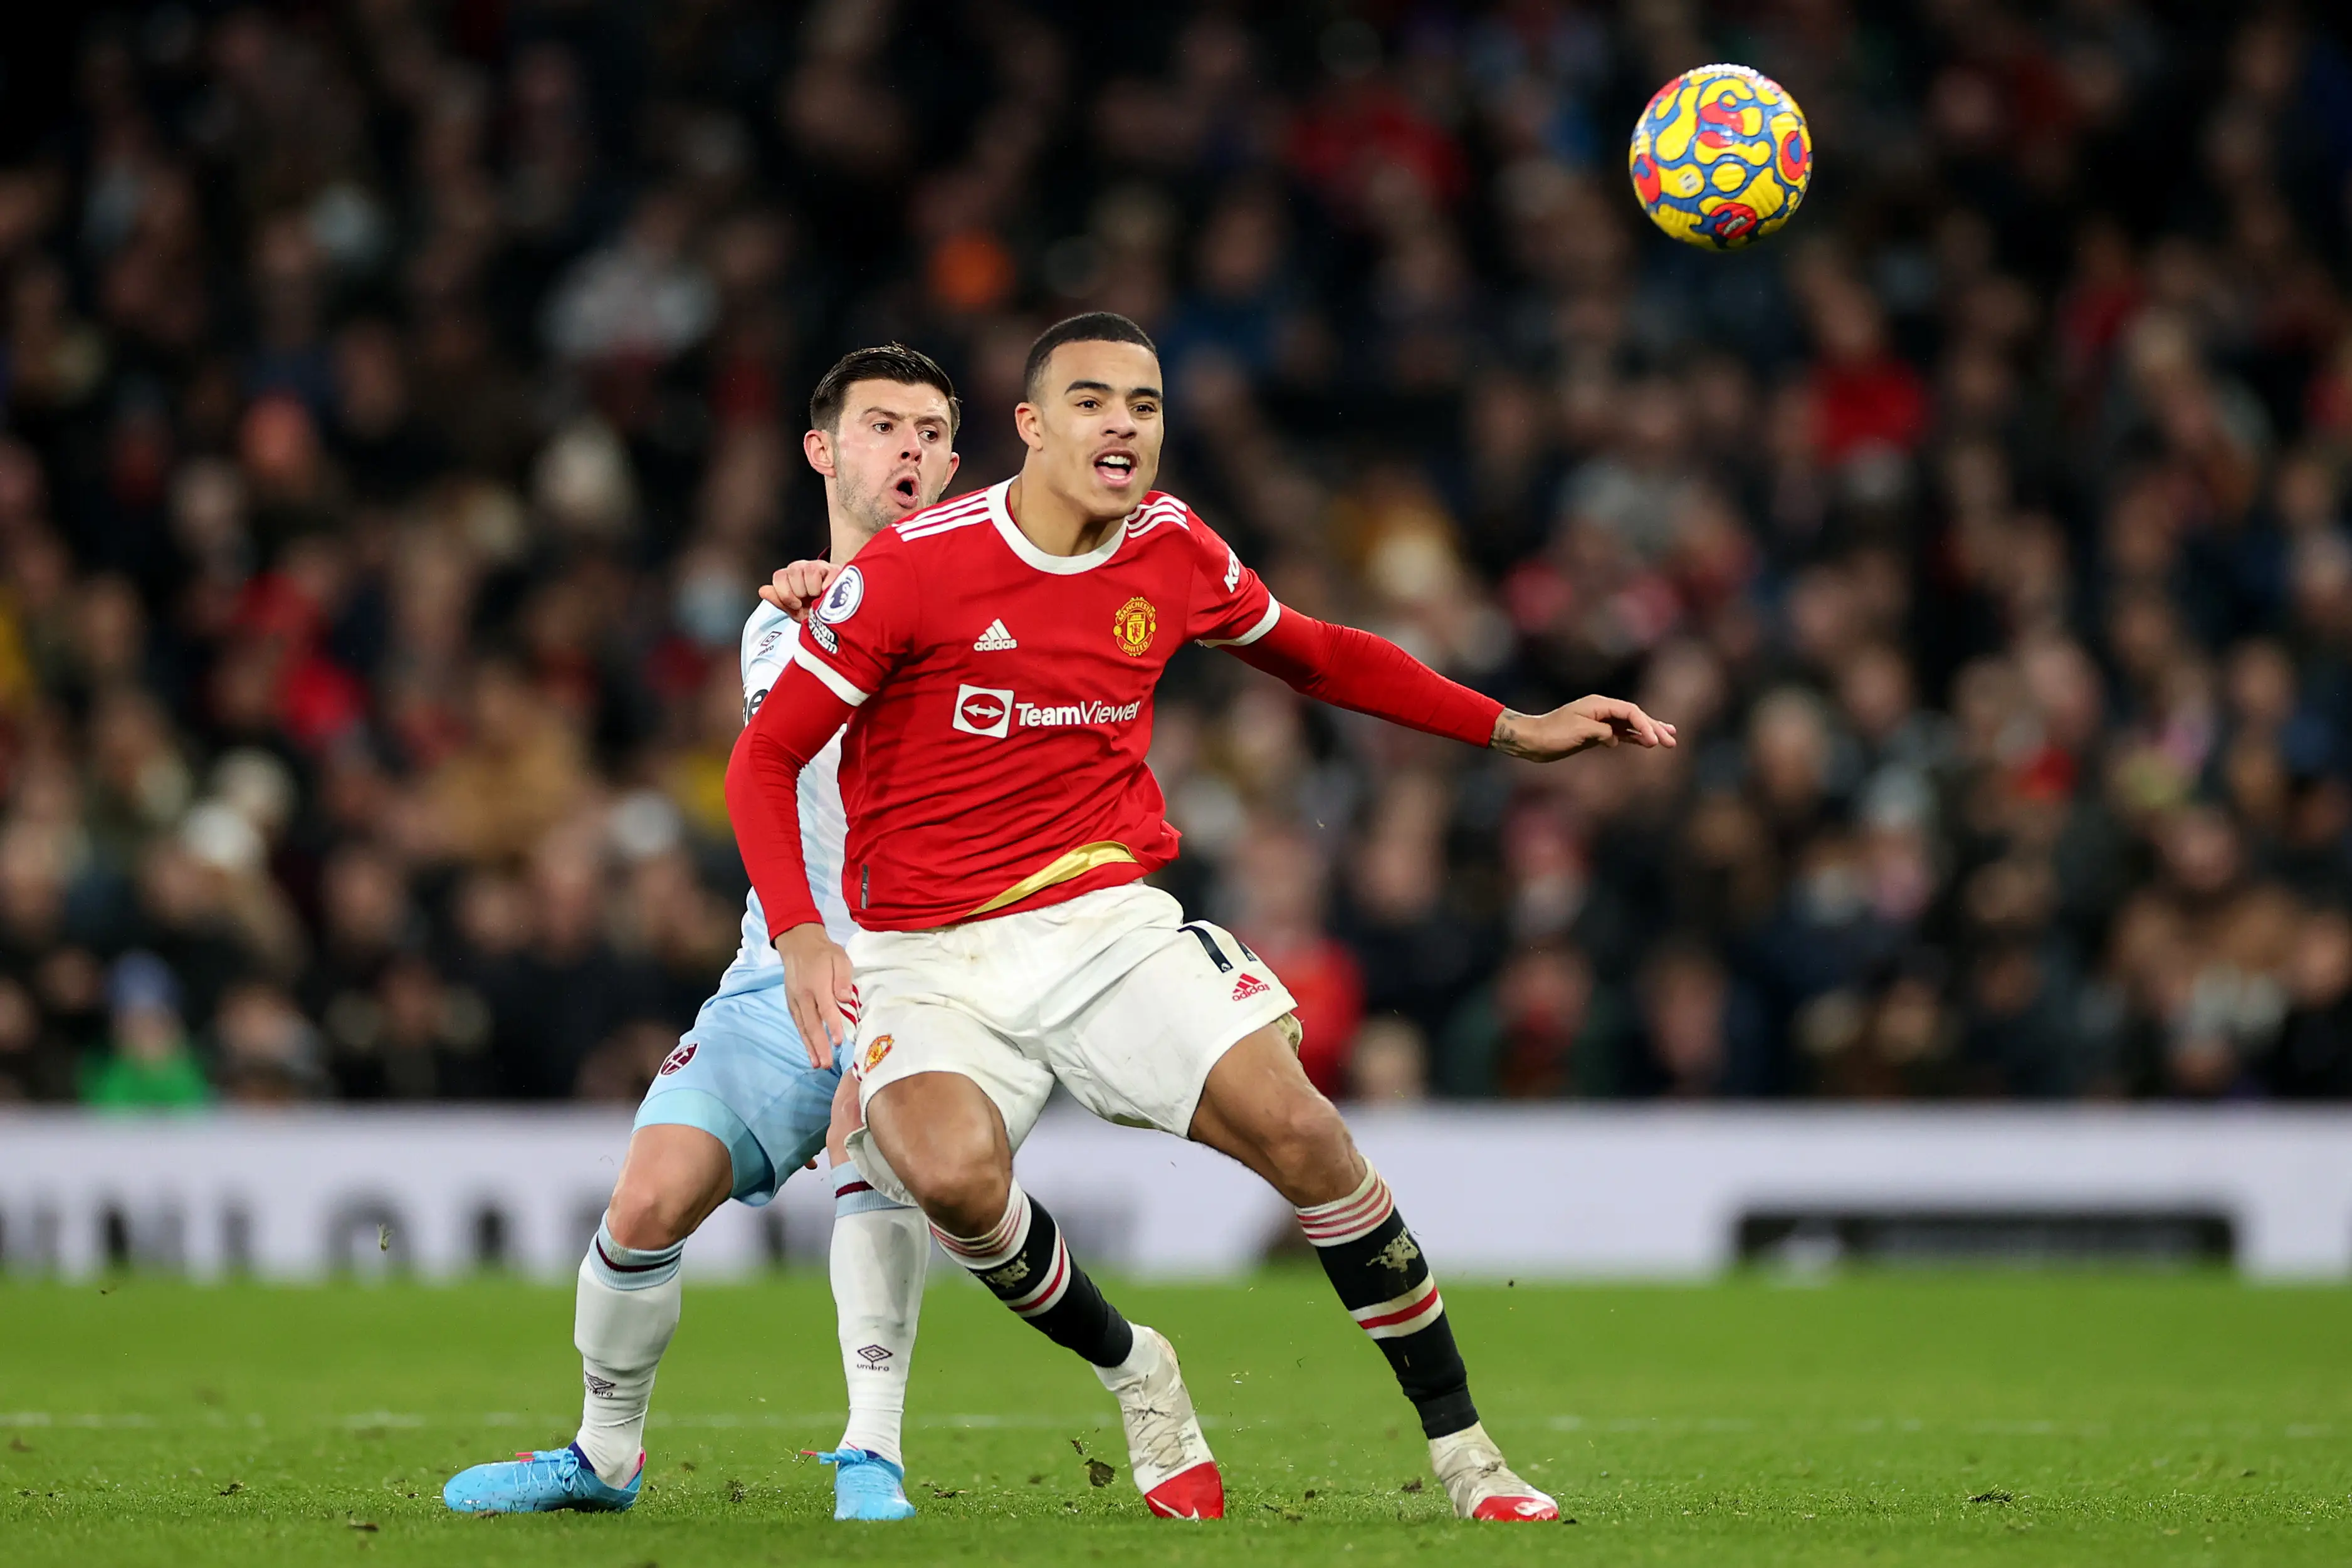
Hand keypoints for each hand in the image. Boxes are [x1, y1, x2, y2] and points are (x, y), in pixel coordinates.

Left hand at [759, 560, 839, 621]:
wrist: (838, 619)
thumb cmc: (817, 613)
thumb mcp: (796, 612)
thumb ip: (779, 600)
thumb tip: (763, 590)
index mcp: (793, 576)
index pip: (779, 576)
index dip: (785, 593)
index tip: (795, 604)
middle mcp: (805, 568)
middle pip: (793, 571)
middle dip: (800, 593)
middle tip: (810, 601)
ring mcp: (822, 567)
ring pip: (810, 570)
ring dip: (814, 590)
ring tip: (820, 598)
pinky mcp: (838, 570)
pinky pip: (829, 574)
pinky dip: (828, 588)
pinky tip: (830, 595)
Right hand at [775, 922, 856, 1069]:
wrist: (798, 944)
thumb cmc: (824, 952)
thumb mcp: (839, 958)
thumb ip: (843, 978)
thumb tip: (845, 999)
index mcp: (817, 984)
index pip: (826, 1009)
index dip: (833, 1026)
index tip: (840, 1042)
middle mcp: (803, 995)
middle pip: (812, 1024)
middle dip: (819, 1045)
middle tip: (826, 1064)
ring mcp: (794, 1000)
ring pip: (803, 1027)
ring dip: (810, 1046)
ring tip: (817, 1063)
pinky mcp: (791, 1003)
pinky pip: (798, 1023)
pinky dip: (803, 1038)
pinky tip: (809, 1050)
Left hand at [1492, 697, 1676, 761]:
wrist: (1531, 740)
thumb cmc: (1551, 735)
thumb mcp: (1578, 732)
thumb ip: (1601, 732)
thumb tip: (1616, 738)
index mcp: (1598, 704)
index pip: (1630, 712)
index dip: (1645, 725)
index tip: (1654, 741)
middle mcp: (1601, 709)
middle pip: (1634, 716)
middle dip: (1654, 728)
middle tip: (1672, 740)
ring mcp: (1599, 721)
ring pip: (1629, 725)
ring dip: (1647, 732)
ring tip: (1668, 738)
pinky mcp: (1595, 732)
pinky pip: (1620, 733)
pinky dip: (1633, 738)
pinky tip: (1644, 743)